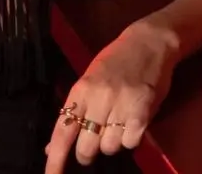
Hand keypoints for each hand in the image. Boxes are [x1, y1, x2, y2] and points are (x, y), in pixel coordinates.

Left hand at [44, 20, 179, 172]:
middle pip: (86, 147)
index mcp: (81, 90)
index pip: (63, 131)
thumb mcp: (89, 80)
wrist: (148, 42)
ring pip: (109, 147)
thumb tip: (53, 146)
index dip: (56, 159)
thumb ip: (74, 112)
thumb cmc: (116, 61)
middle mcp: (99, 98)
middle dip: (88, 153)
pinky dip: (130, 139)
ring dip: (111, 144)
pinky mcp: (143, 111)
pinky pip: (130, 142)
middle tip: (94, 143)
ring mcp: (121, 104)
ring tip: (117, 125)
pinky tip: (132, 124)